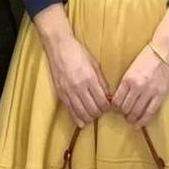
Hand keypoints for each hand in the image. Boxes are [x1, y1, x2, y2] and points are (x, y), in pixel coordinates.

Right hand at [34, 9, 110, 126]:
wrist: (59, 47)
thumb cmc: (78, 53)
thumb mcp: (94, 64)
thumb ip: (102, 81)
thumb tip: (108, 96)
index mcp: (89, 79)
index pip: (102, 101)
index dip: (108, 107)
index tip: (110, 106)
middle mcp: (78, 87)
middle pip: (93, 109)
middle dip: (100, 112)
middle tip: (102, 110)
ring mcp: (68, 92)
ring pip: (82, 113)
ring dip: (90, 116)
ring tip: (93, 113)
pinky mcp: (60, 94)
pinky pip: (70, 111)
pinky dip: (77, 118)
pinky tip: (82, 122)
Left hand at [111, 45, 168, 128]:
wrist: (164, 51)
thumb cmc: (147, 57)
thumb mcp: (131, 69)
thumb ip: (126, 82)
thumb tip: (120, 96)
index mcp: (127, 79)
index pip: (116, 100)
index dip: (114, 108)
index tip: (114, 109)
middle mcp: (137, 87)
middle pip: (125, 108)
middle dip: (122, 114)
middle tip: (123, 115)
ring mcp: (149, 92)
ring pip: (136, 112)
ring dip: (131, 118)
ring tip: (130, 120)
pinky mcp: (160, 96)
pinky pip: (150, 112)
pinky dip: (143, 121)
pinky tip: (139, 125)